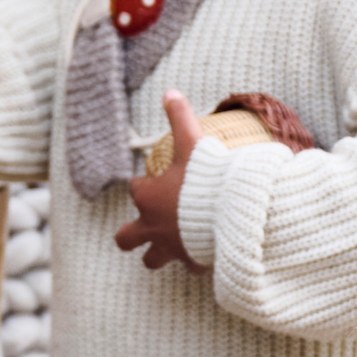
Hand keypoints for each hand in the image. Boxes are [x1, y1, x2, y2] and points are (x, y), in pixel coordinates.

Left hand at [115, 91, 209, 272]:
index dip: (143, 186)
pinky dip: (194, 260)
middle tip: (141, 227)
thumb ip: (180, 117)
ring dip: (155, 254)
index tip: (156, 182)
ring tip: (167, 247)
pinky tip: (204, 253)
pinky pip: (189, 265)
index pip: (135, 191)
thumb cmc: (206, 177)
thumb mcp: (191, 142)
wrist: (231, 211)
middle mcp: (153, 226)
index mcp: (149, 198)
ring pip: (150, 261)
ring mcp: (171, 247)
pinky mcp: (192, 261)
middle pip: (125, 237)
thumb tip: (170, 91)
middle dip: (129, 233)